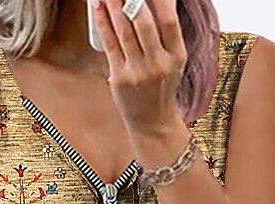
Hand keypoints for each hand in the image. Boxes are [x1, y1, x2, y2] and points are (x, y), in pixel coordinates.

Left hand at [92, 0, 186, 134]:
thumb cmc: (161, 87)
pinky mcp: (120, 78)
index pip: (169, 20)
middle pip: (143, 23)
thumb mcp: (174, 61)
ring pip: (124, 31)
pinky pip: (110, 44)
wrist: (152, 121)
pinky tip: (98, 8)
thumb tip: (158, 1)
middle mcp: (158, 64)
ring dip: (113, 5)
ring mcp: (138, 72)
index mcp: (176, 56)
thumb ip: (167, 34)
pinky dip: (103, 23)